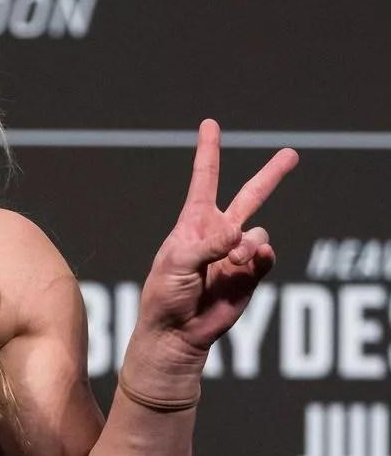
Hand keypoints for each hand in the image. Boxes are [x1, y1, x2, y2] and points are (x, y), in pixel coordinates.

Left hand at [136, 119, 297, 363]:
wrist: (178, 332)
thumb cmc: (165, 295)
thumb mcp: (176, 264)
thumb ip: (207, 245)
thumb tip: (241, 233)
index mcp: (193, 224)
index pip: (204, 180)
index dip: (208, 152)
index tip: (210, 124)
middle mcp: (217, 233)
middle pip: (250, 196)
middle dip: (271, 176)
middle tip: (291, 154)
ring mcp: (236, 253)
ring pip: (260, 233)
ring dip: (248, 246)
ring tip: (230, 263)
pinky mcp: (251, 274)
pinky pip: (267, 256)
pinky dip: (260, 258)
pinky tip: (245, 266)